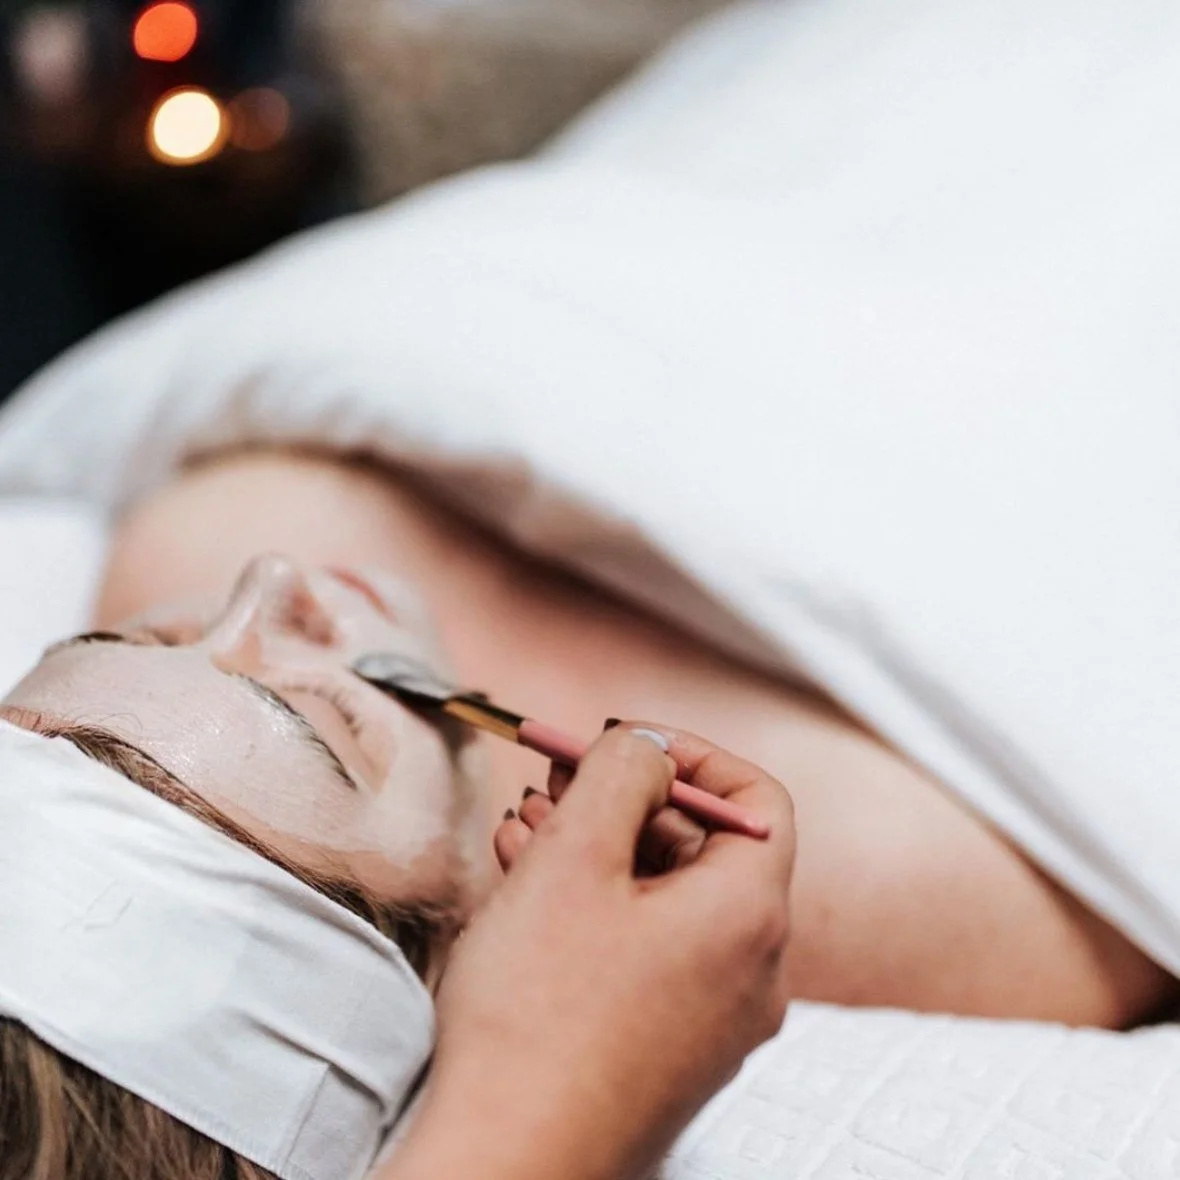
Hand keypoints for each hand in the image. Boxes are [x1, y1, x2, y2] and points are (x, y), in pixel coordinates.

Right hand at [385, 725, 795, 1179]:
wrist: (507, 1167)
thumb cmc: (538, 1015)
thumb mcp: (575, 858)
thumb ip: (620, 773)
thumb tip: (647, 746)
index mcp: (749, 918)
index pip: (757, 801)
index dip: (692, 757)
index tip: (623, 745)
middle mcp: (751, 974)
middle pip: (703, 850)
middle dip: (625, 802)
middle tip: (555, 782)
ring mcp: (712, 1021)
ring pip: (664, 901)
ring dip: (598, 851)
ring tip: (524, 829)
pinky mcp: (669, 1053)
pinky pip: (647, 954)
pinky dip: (596, 910)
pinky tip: (528, 891)